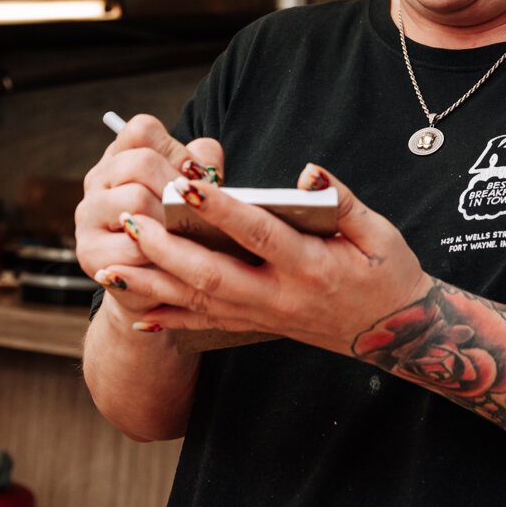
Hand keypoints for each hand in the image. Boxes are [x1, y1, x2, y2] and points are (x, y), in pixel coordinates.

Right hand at [74, 114, 222, 323]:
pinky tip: (169, 259)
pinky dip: (160, 254)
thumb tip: (204, 167)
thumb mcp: (195, 193)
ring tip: (183, 235)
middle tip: (192, 211)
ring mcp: (88, 215)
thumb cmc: (180, 229)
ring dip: (169, 221)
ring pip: (135, 199)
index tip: (193, 176)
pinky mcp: (89, 252)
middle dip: (177, 188)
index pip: (141, 129)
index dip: (176, 150)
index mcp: (122, 156)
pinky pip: (132, 245)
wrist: (157, 286)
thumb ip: (205, 167)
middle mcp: (98, 180)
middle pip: (140, 162)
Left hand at [101, 163, 432, 352]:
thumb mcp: (378, 232)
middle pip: (213, 275)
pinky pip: (204, 325)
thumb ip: (341, 201)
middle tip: (128, 220)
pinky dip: (167, 318)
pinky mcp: (256, 326)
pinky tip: (133, 310)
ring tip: (108, 266)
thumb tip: (308, 173)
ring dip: (152, 285)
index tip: (186, 186)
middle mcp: (281, 297)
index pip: (259, 234)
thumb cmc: (387, 271)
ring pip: (199, 303)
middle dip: (166, 250)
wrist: (397, 332)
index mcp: (312, 266)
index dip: (222, 210)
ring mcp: (265, 317)